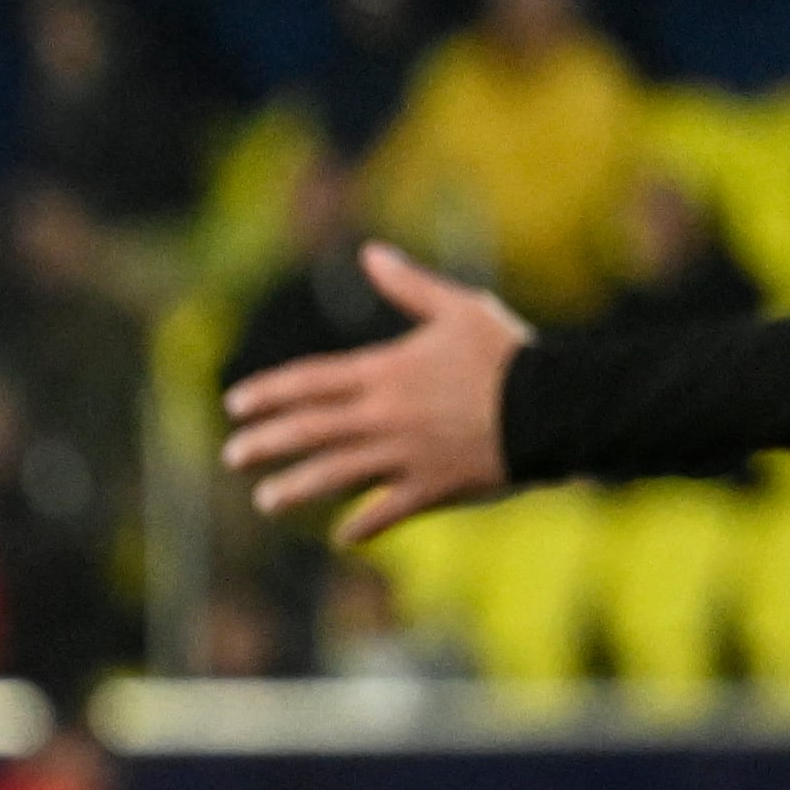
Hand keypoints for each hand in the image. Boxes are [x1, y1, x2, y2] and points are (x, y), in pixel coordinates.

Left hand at [215, 244, 527, 542]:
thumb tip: (370, 252)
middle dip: (267, 442)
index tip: (234, 406)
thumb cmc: (509, 353)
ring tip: (265, 500)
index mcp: (385, 372)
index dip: (269, 393)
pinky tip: (342, 538)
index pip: (310, 381)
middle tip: (231, 457)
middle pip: (311, 430)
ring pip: (336, 474)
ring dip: (297, 488)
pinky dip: (365, 524)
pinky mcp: (433, 487)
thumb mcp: (459, 308)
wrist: (557, 405)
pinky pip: (389, 511)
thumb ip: (409, 286)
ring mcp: (406, 455)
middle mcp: (386, 416)